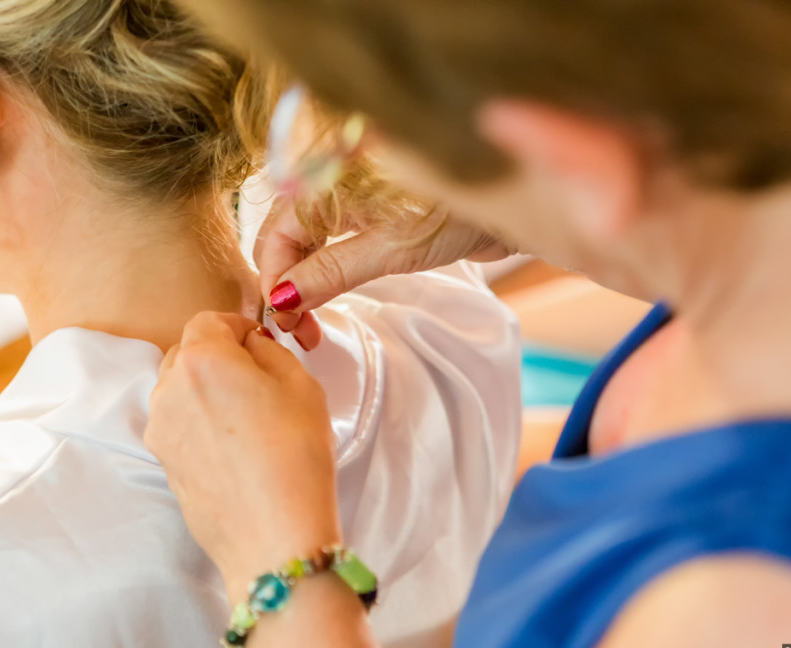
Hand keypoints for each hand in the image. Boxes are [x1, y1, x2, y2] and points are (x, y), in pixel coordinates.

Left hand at [145, 311, 342, 593]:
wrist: (274, 537)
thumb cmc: (295, 458)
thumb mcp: (302, 385)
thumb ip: (270, 351)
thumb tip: (252, 346)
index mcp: (202, 359)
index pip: (209, 320)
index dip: (238, 326)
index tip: (260, 342)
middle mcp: (169, 390)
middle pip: (188, 353)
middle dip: (219, 357)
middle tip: (259, 379)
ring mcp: (161, 430)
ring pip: (180, 391)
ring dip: (208, 392)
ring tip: (250, 419)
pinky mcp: (164, 464)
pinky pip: (180, 426)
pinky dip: (202, 425)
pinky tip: (237, 448)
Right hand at [256, 198, 513, 348]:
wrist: (516, 204)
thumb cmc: (462, 214)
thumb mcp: (392, 248)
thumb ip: (333, 271)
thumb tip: (284, 299)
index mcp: (332, 172)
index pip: (280, 228)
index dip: (274, 275)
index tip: (282, 320)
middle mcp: (335, 176)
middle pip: (287, 233)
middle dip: (284, 282)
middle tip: (296, 332)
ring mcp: (352, 193)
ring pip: (307, 239)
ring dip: (301, 281)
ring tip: (307, 324)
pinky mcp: (371, 211)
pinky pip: (330, 240)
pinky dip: (322, 270)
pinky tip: (322, 297)